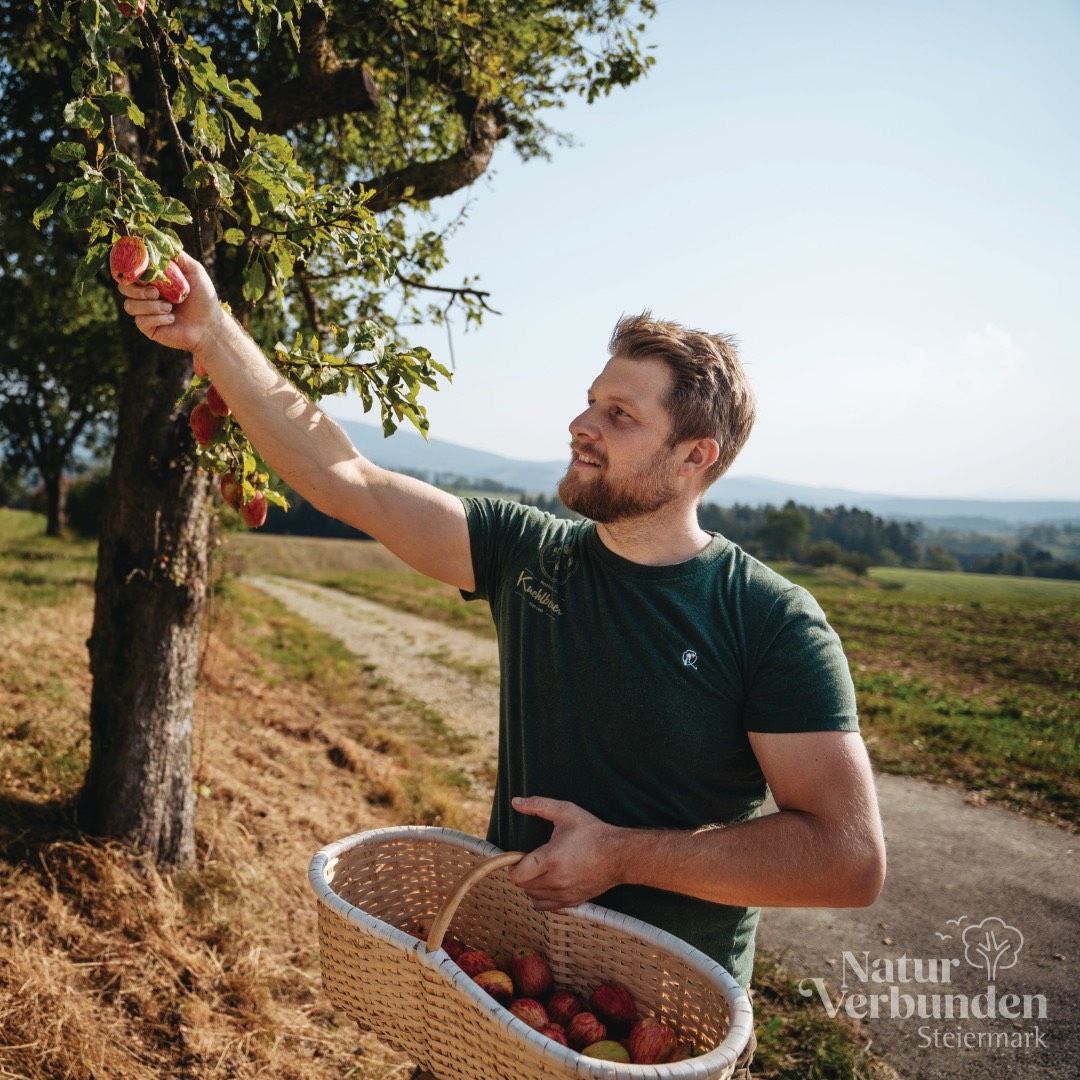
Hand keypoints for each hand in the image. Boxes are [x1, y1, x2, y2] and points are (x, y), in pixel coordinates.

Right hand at [118, 250, 224, 354]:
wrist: (210, 324)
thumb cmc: (203, 297)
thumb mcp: (194, 270)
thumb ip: (177, 256)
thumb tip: (159, 239)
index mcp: (152, 280)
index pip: (130, 272)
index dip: (127, 269)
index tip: (135, 268)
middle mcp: (145, 295)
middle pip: (123, 287)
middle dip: (137, 290)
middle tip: (156, 292)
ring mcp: (145, 312)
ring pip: (130, 305)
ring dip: (150, 306)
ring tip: (169, 307)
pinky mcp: (148, 328)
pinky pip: (141, 321)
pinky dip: (157, 318)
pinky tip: (172, 319)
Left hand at [506, 797, 624, 910]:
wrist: (619, 854)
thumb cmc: (592, 832)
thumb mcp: (565, 812)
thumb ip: (538, 805)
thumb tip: (515, 802)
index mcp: (551, 859)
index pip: (517, 875)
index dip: (512, 865)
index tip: (518, 856)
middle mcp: (556, 880)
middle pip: (523, 885)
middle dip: (522, 872)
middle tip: (532, 859)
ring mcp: (564, 894)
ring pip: (532, 896)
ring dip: (530, 884)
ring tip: (541, 869)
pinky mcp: (571, 901)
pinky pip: (545, 906)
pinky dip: (540, 896)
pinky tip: (547, 882)